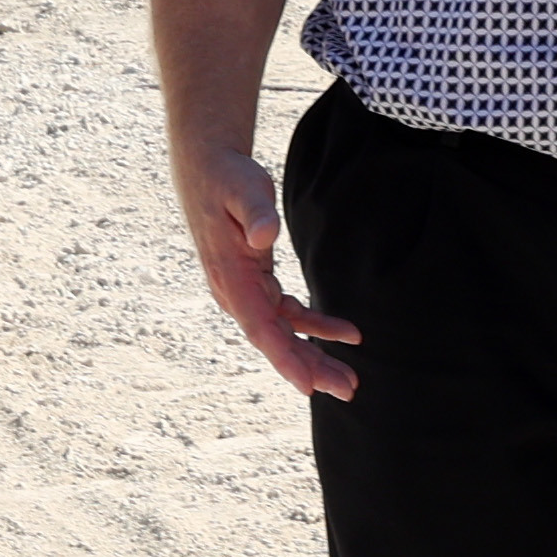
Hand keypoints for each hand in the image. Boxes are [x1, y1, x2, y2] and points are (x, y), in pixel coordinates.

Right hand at [174, 141, 359, 399]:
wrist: (208, 167)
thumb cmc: (227, 178)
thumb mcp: (244, 190)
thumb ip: (256, 213)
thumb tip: (265, 235)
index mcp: (230, 278)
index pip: (260, 328)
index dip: (285, 359)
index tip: (310, 387)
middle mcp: (235, 293)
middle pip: (275, 341)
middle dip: (310, 367)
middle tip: (348, 389)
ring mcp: (245, 291)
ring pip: (283, 334)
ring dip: (314, 354)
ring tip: (348, 377)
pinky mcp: (257, 283)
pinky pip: (287, 314)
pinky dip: (314, 325)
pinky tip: (343, 333)